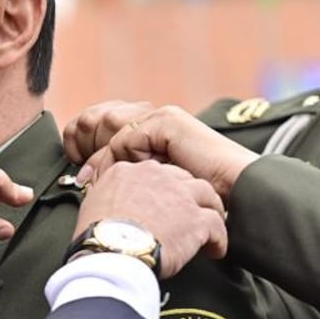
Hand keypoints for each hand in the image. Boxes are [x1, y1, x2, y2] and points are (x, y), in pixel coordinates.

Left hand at [68, 103, 258, 204]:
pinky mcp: (167, 124)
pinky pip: (129, 139)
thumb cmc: (200, 200)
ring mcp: (162, 118)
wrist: (238, 197)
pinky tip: (129, 180)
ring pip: (112, 131)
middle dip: (88, 149)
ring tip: (100, 183)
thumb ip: (131, 177)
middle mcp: (155, 119)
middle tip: (83, 180)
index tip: (80, 179)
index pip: (105, 128)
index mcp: (151, 131)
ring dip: (105, 159)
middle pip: (101, 123)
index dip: (88, 150)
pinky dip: (124, 160)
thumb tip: (92, 182)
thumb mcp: (156, 186)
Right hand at [75, 159, 227, 278]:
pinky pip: (217, 226)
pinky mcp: (196, 219)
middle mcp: (157, 176)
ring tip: (206, 227)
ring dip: (209, 211)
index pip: (155, 172)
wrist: (111, 250)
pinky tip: (212, 250)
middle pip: (184, 178)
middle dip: (188, 196)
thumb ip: (107, 194)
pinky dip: (217, 240)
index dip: (162, 188)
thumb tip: (108, 202)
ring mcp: (180, 196)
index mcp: (130, 171)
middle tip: (186, 213)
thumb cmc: (98, 233)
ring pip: (207, 195)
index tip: (162, 202)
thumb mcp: (92, 202)